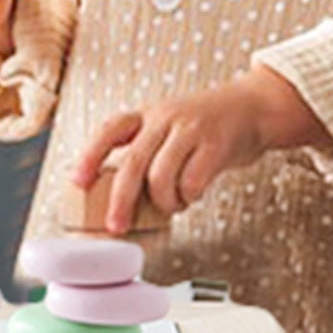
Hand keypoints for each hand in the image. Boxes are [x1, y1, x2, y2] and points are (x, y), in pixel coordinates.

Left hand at [71, 67, 326, 231]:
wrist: (256, 106)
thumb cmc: (207, 125)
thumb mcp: (169, 126)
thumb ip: (145, 151)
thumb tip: (118, 195)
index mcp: (147, 115)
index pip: (109, 130)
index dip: (89, 155)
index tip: (76, 182)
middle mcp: (165, 117)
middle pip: (132, 162)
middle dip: (120, 199)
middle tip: (116, 225)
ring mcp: (191, 128)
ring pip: (162, 175)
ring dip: (163, 201)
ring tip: (172, 205)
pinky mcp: (217, 142)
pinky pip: (193, 179)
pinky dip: (189, 196)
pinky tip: (193, 195)